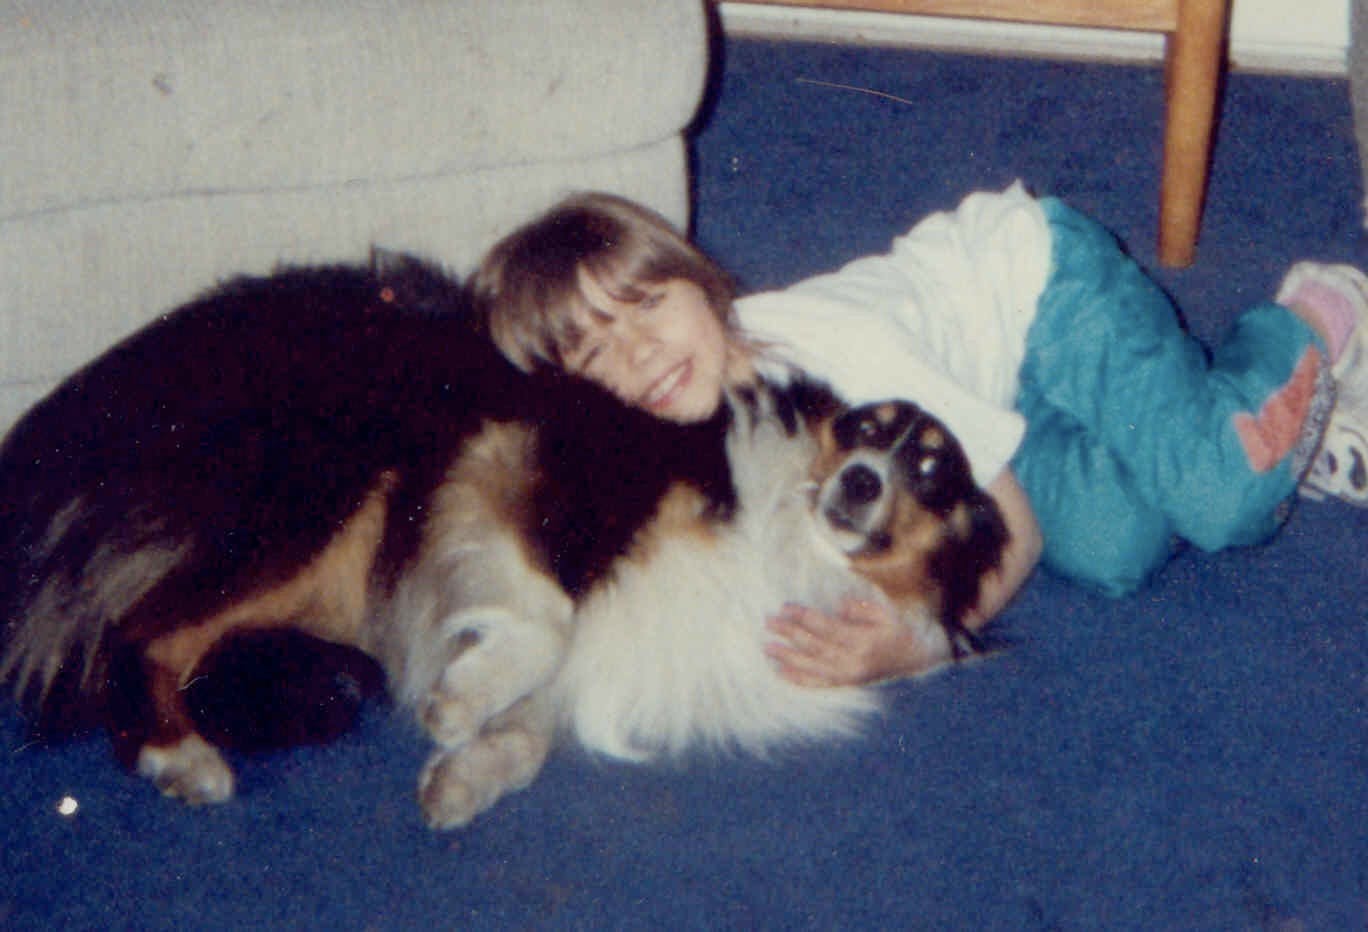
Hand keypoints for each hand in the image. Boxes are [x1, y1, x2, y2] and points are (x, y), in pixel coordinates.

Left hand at [763, 598, 945, 687]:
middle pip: (815, 646)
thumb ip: (862, 609)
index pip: (827, 627)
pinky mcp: (846, 684)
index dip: (804, 617)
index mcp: (864, 640)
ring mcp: (849, 676)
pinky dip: (798, 679)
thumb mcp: (886, 614)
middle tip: (769, 623)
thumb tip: (840, 605)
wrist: (914, 660)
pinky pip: (819, 684)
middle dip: (790, 634)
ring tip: (768, 647)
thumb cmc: (896, 631)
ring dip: (788, 657)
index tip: (785, 607)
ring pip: (813, 666)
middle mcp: (854, 661)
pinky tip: (781, 672)